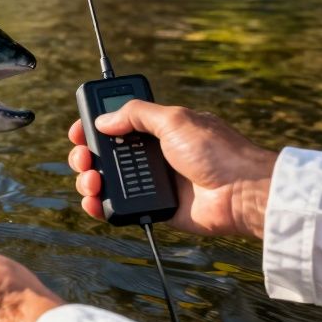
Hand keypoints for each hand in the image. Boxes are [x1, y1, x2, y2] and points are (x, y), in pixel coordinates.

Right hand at [68, 101, 276, 238]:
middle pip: (105, 154)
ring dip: (89, 180)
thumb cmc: (218, 152)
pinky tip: (95, 201)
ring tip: (92, 181)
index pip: (116, 125)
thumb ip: (136, 114)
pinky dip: (101, 206)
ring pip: (107, 181)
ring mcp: (152, 183)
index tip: (79, 132)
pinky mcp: (154, 208)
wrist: (243, 193)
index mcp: (158, 130)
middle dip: (86, 156)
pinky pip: (119, 208)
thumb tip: (104, 119)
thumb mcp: (174, 119)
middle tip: (84, 159)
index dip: (94, 127)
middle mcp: (152, 155)